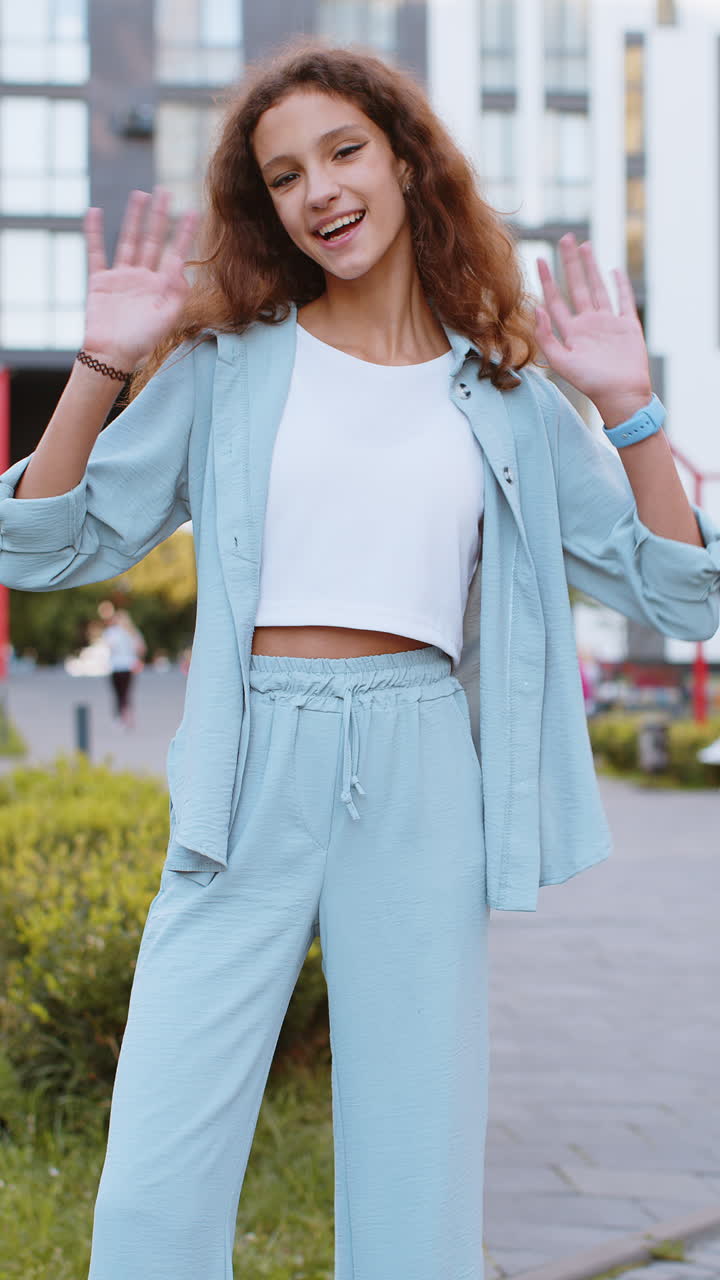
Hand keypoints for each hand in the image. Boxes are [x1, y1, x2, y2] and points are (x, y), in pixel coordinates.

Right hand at [82, 188, 198, 371]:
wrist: (112, 355)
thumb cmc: (142, 341)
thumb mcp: (167, 318)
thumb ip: (177, 292)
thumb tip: (183, 267)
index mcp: (161, 287)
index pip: (175, 253)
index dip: (184, 234)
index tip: (193, 212)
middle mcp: (143, 277)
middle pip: (153, 240)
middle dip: (159, 216)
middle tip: (165, 191)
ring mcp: (121, 277)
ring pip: (129, 240)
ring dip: (134, 218)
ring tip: (140, 194)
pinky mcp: (100, 281)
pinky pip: (97, 253)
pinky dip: (95, 233)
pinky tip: (95, 212)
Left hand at [534, 234, 652, 420]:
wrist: (622, 395)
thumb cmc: (591, 383)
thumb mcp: (562, 362)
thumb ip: (547, 336)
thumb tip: (536, 309)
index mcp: (571, 332)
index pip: (555, 300)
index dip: (547, 279)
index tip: (540, 258)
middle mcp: (588, 324)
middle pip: (576, 287)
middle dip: (570, 263)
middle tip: (565, 239)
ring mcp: (608, 323)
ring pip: (598, 288)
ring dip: (591, 268)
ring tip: (585, 246)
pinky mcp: (628, 326)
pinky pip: (623, 301)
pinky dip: (620, 286)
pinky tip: (614, 270)